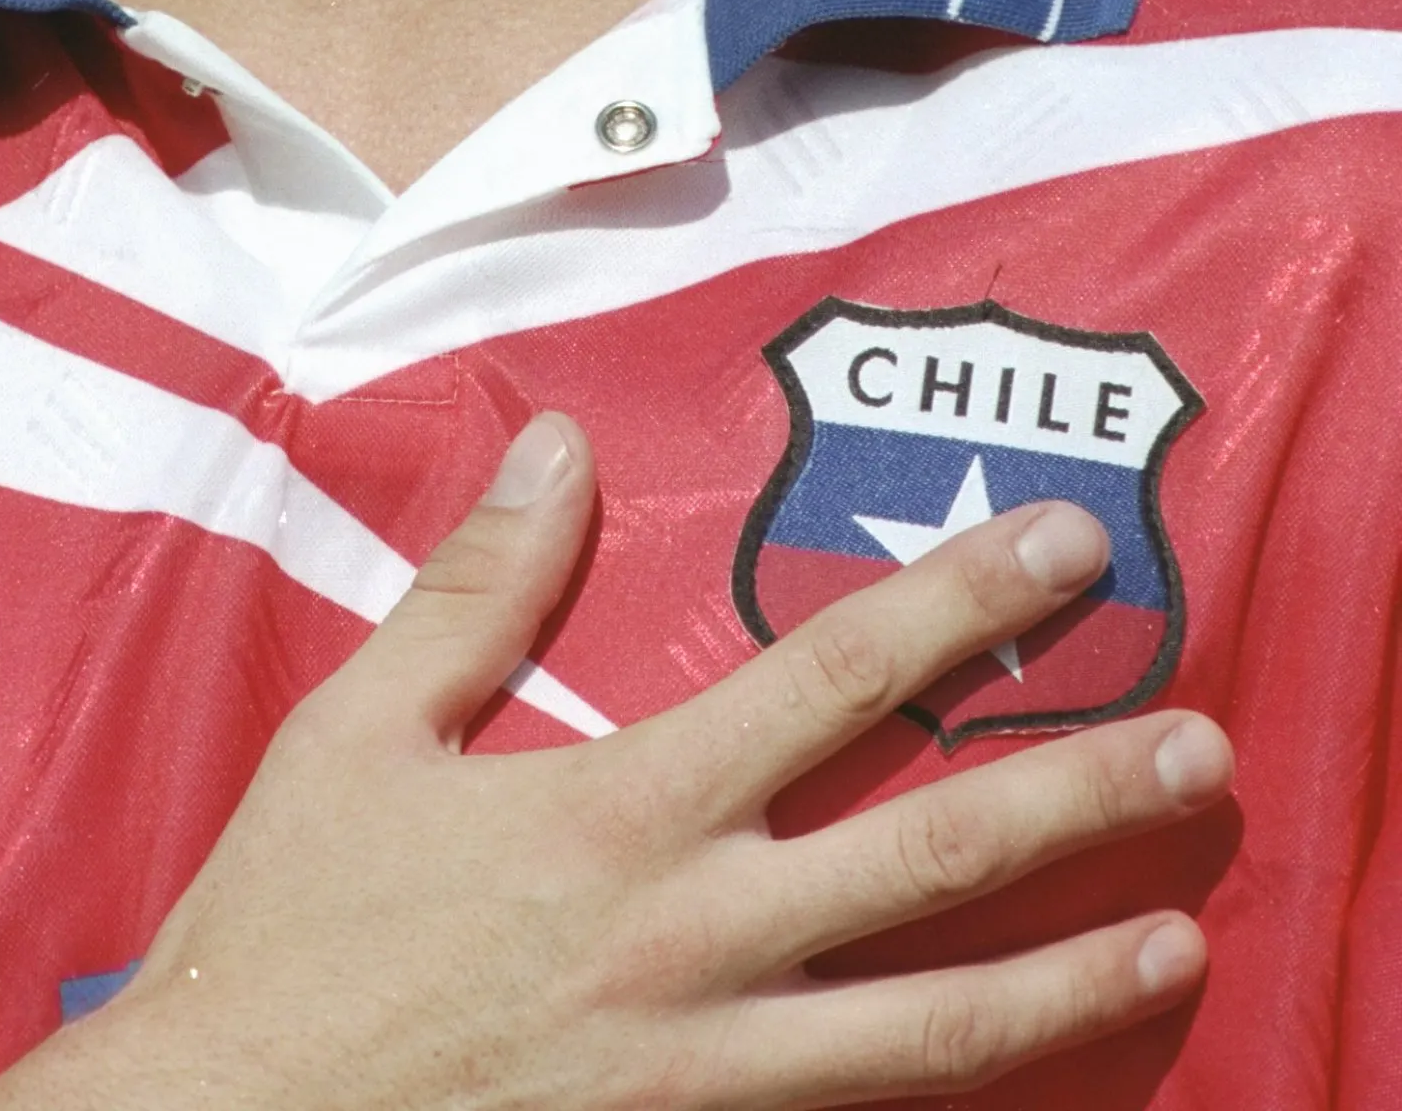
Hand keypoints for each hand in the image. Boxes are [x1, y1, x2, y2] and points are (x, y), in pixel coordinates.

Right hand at [0, 412, 1230, 1109]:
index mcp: (621, 808)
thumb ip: (478, 587)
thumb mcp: (361, 729)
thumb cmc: (288, 931)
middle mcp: (693, 938)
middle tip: (1198, 744)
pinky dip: (956, 1106)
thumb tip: (558, 442)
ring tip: (1180, 936)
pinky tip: (1030, 1089)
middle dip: (1081, 793)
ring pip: (934, 1027)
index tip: (1067, 549)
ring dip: (1071, 977)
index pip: (833, 677)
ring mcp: (706, 1071)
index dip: (964, 603)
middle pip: (933, 855)